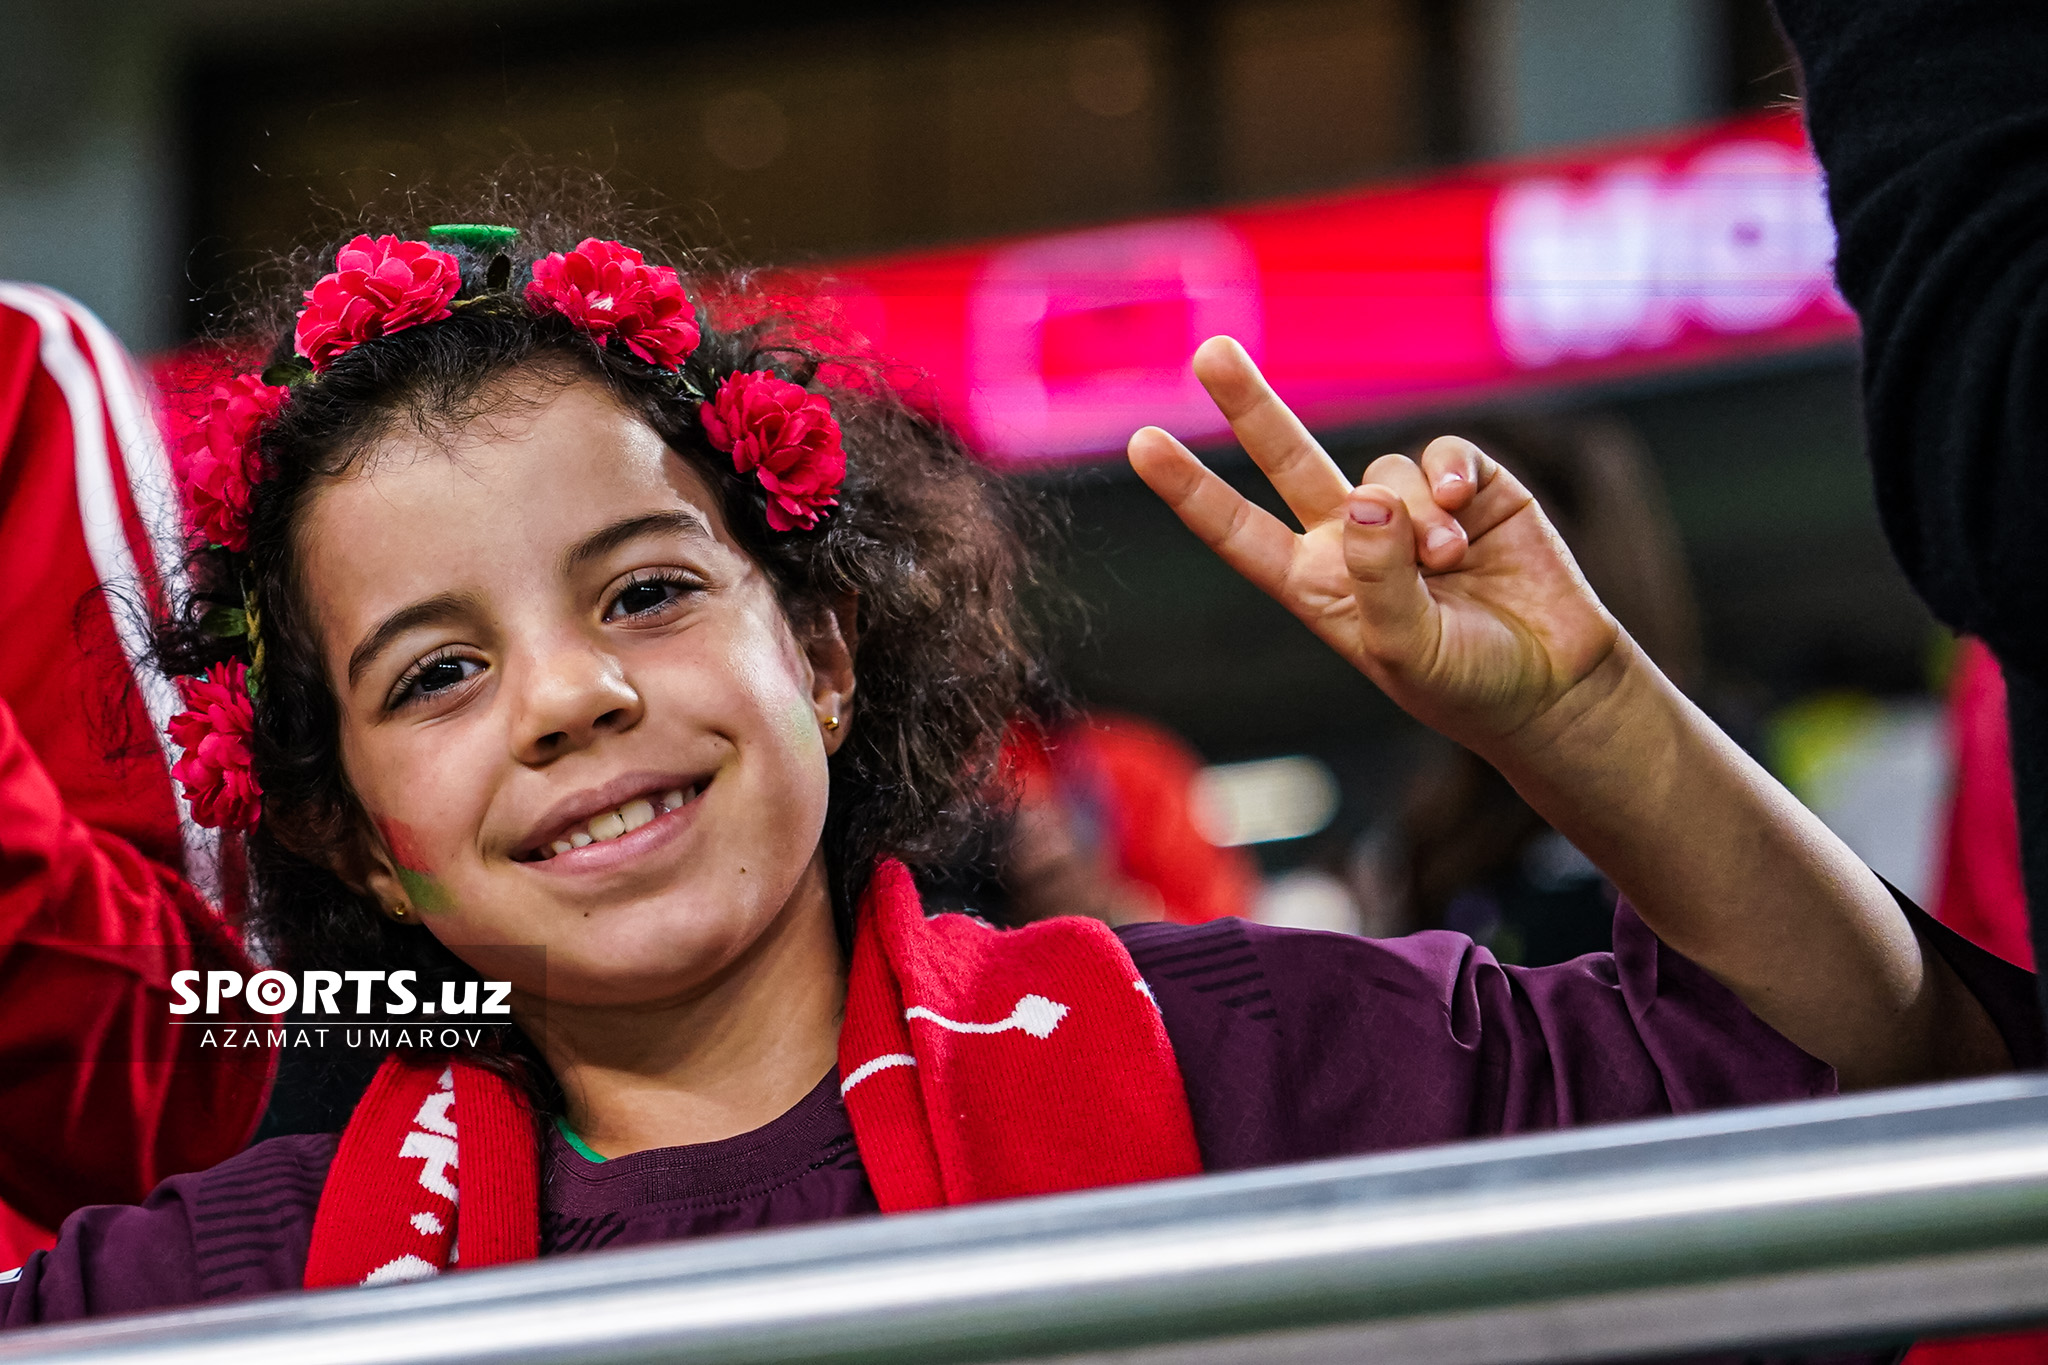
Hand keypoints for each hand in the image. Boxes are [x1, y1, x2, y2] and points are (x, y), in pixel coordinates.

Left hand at [1128, 337, 1621, 755]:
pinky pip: (1441, 456)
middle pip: (1288, 459)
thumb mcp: (1408, 650)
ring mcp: (1405, 509)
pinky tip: (1464, 513)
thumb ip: (1379, 580)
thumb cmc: (1465, 681)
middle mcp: (1349, 539)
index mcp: (1315, 585)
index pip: (1239, 532)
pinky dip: (1449, 478)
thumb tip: (1364, 501)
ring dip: (1414, 517)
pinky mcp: (1467, 488)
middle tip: (1208, 352)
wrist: (1552, 680)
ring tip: (1449, 562)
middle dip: (1250, 404)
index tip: (1142, 443)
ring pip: (1384, 472)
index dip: (1192, 489)